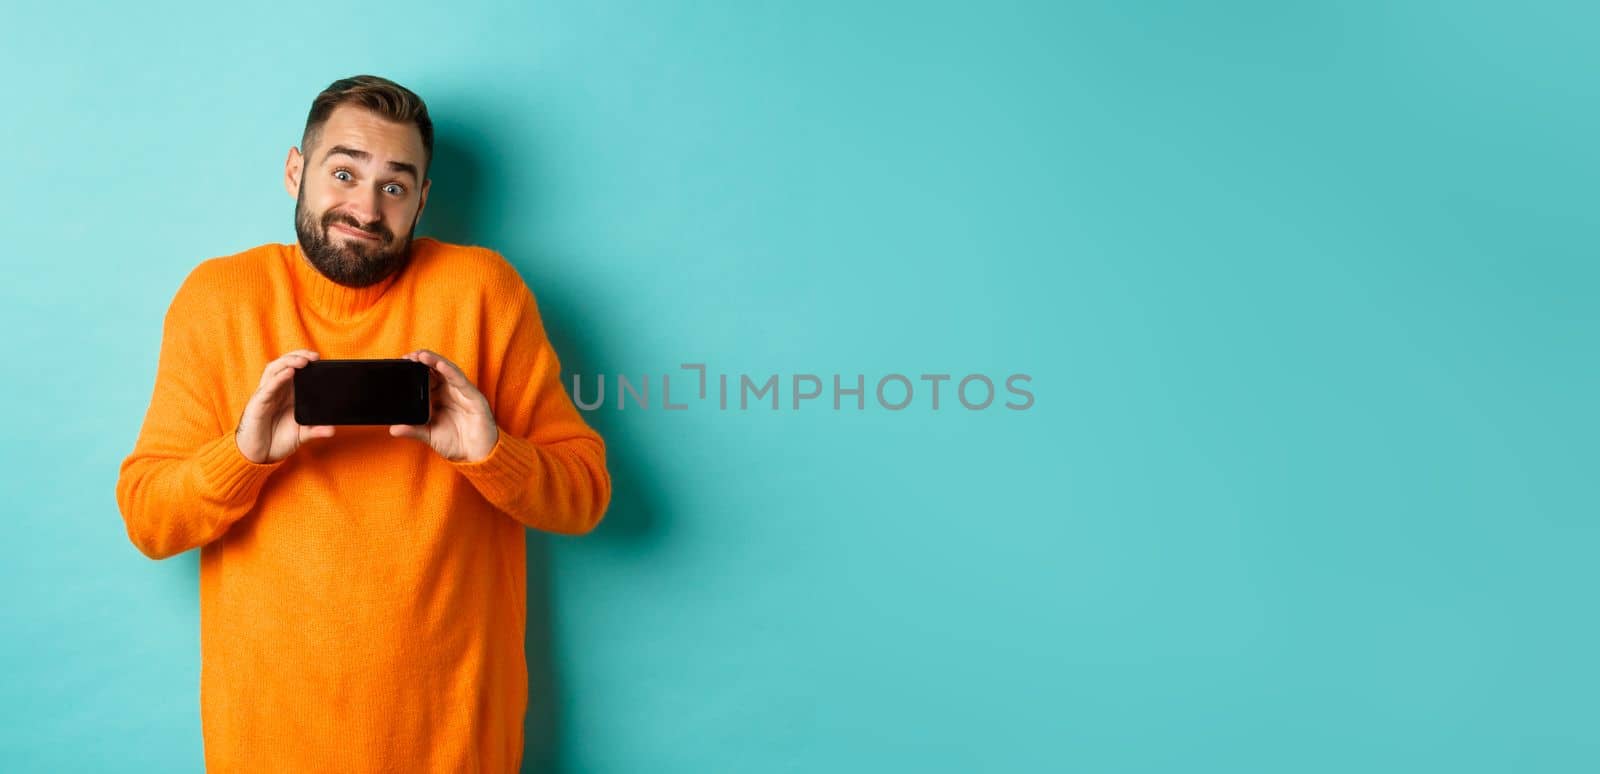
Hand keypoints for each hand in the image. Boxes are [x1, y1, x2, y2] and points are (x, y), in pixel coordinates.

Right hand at [235, 349, 336, 463]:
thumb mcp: (301, 435)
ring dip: (288, 362)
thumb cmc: (276, 440)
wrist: (258, 456)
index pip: (294, 370)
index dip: (305, 361)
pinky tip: (289, 372)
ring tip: (303, 361)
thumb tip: (333, 429)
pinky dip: (278, 378)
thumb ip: (316, 430)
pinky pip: (267, 388)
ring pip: (274, 370)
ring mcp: (266, 396)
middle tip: (314, 356)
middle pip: (284, 365)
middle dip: (298, 356)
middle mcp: (276, 391)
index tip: (320, 359)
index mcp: (287, 394)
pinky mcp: (258, 404)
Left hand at [389, 349, 499, 461]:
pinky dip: (450, 372)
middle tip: (408, 356)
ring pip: (448, 371)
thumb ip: (413, 430)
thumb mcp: (429, 435)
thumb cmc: (457, 443)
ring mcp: (462, 393)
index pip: (426, 378)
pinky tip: (440, 365)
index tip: (402, 363)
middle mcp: (451, 392)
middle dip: (422, 361)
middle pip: (436, 370)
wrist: (478, 456)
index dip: (415, 369)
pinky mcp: (474, 397)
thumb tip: (393, 429)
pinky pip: (460, 381)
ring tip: (420, 355)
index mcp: (440, 398)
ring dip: (434, 361)